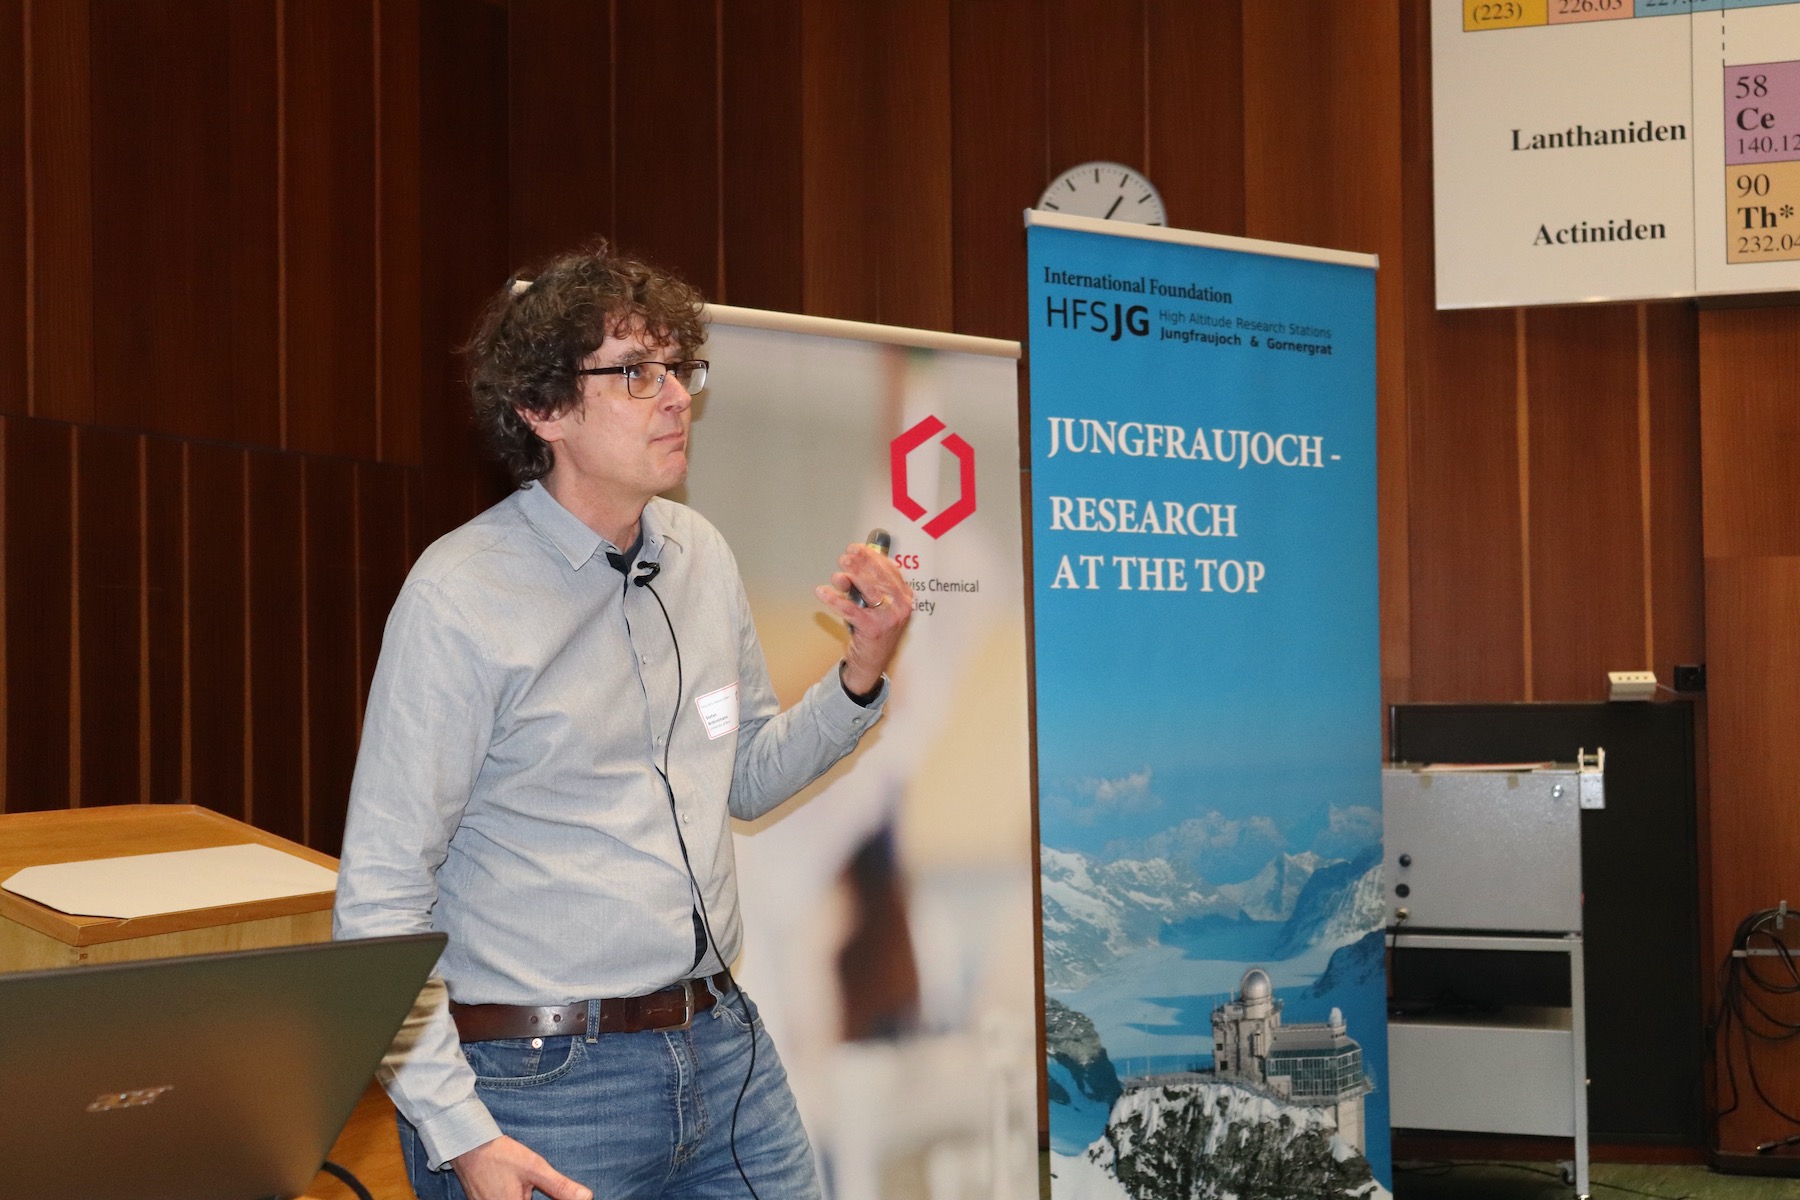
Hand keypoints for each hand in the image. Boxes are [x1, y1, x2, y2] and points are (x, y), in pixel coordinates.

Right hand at [452, 1135, 591, 1199]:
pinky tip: (521, 1189)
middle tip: (534, 1186)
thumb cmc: (499, 1156)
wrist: (468, 1146)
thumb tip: (587, 1197)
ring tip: (529, 1187)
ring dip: (528, 1197)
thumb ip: (560, 1186)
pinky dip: (519, 1197)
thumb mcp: (534, 1168)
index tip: (548, 1192)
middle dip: (542, 1198)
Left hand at [815, 540, 911, 694]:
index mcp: (904, 598)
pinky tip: (823, 593)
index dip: (872, 556)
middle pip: (879, 576)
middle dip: (860, 563)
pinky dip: (834, 600)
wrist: (871, 664)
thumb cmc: (873, 633)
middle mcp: (900, 606)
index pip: (890, 569)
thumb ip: (869, 587)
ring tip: (838, 571)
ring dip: (851, 575)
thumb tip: (851, 567)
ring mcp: (888, 618)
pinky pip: (850, 610)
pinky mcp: (873, 629)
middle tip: (846, 556)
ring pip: (868, 589)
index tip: (858, 548)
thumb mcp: (878, 607)